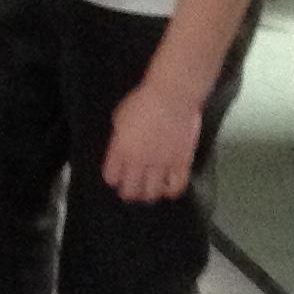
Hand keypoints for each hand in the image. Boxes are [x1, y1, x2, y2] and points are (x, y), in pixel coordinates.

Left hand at [101, 82, 202, 202]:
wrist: (172, 98)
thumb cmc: (142, 102)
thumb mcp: (119, 117)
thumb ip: (118, 139)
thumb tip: (119, 150)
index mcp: (121, 149)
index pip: (112, 176)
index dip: (112, 179)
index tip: (115, 179)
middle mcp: (139, 161)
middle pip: (131, 190)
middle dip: (128, 193)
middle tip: (129, 192)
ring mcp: (161, 165)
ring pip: (152, 193)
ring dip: (148, 195)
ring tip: (147, 193)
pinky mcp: (181, 164)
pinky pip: (176, 187)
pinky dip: (170, 191)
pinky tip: (167, 189)